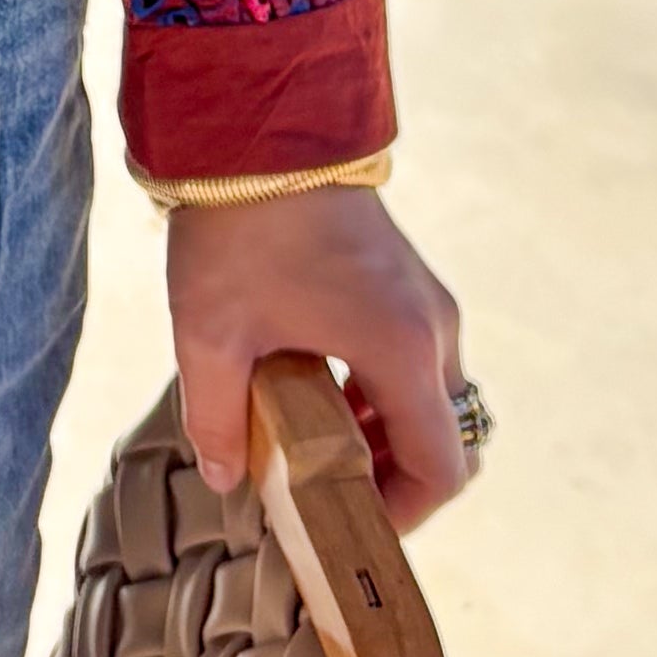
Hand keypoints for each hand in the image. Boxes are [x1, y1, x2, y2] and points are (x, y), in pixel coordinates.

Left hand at [166, 185, 470, 531]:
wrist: (257, 125)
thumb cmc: (239, 226)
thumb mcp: (210, 333)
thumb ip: (217, 418)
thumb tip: (226, 481)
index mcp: (400, 349)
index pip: (441, 467)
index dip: (405, 516)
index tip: (350, 531)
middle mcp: (432, 326)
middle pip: (446, 437)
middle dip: (396, 480)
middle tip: (329, 500)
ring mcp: (426, 299)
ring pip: (432, 399)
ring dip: (387, 436)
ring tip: (313, 452)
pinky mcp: (406, 280)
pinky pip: (416, 362)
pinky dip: (383, 395)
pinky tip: (318, 395)